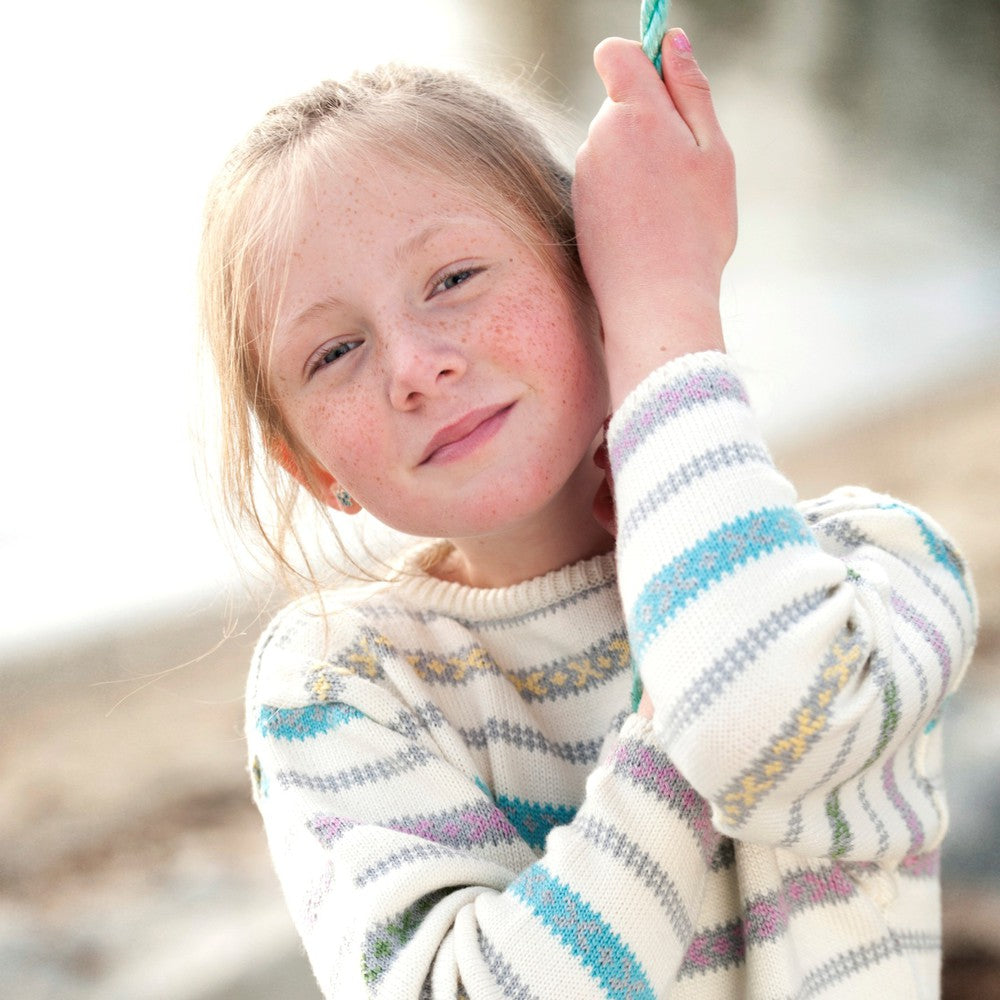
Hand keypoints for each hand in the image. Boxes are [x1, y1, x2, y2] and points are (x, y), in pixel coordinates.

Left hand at [573, 29, 736, 406]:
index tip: (664, 80)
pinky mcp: (577, 207)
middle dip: (651, 122)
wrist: (655, 301)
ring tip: (666, 208)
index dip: (639, 57)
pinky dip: (625, 196)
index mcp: (634, 113)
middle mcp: (598, 138)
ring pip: (614, 147)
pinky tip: (645, 227)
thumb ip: (691, 90)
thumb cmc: (696, 229)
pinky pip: (605, 183)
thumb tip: (672, 39)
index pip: (616, 53)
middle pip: (620, 105)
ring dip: (640, 163)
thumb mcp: (713, 152)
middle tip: (684, 168)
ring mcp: (584, 175)